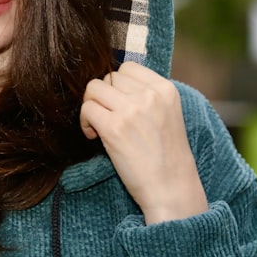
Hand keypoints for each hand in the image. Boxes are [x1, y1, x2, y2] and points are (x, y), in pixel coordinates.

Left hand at [80, 62, 207, 223]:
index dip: (117, 85)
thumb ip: (146, 95)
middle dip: (103, 96)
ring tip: (98, 126)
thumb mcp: (167, 114)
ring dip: (91, 106)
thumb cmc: (167, 157)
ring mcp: (132, 110)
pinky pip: (86, 109)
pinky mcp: (114, 128)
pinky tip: (94, 136)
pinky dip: (85, 122)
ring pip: (93, 88)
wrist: (172, 189)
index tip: (118, 104)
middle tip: (106, 118)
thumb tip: (112, 81)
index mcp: (165, 89)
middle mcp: (150, 95)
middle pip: (108, 77)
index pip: (128, 67)